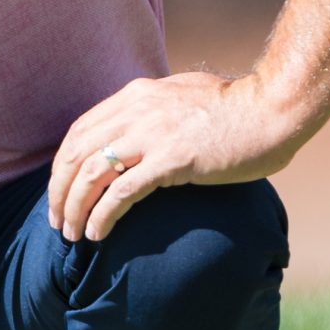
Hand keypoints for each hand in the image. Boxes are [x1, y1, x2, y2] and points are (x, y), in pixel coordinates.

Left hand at [47, 72, 302, 242]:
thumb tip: (139, 129)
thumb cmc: (236, 108)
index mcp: (136, 95)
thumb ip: (155, 109)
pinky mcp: (172, 160)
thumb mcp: (184, 95)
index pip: (80, 130)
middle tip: (57, 222)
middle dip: (59, 192)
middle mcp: (137, 111)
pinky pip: (121, 193)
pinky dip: (102, 216)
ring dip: (74, 208)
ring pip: (91, 175)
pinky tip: (98, 234)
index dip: (62, 166)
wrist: (272, 110)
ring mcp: (153, 135)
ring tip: (72, 235)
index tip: (60, 192)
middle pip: (76, 154)